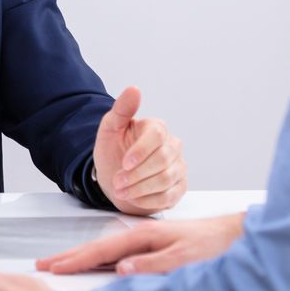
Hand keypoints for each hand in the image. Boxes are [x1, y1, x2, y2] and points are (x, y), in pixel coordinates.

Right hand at [36, 211, 245, 275]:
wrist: (233, 236)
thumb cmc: (213, 246)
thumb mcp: (184, 259)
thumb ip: (152, 265)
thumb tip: (121, 270)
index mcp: (144, 236)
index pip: (102, 250)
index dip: (75, 260)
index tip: (53, 268)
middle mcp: (141, 237)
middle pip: (96, 247)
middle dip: (68, 256)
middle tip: (42, 265)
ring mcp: (144, 242)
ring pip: (104, 251)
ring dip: (80, 258)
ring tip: (59, 265)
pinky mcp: (151, 248)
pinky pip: (116, 255)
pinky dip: (98, 260)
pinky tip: (93, 265)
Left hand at [92, 86, 185, 215]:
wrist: (114, 179)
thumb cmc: (113, 152)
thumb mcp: (110, 130)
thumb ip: (121, 110)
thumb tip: (134, 89)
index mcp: (157, 128)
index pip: (158, 136)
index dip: (141, 151)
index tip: (125, 163)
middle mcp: (173, 146)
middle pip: (162, 160)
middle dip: (137, 174)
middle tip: (117, 182)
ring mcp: (178, 167)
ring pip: (165, 180)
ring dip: (140, 189)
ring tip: (121, 191)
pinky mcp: (179, 187)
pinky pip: (169, 196)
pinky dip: (148, 200)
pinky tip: (134, 198)